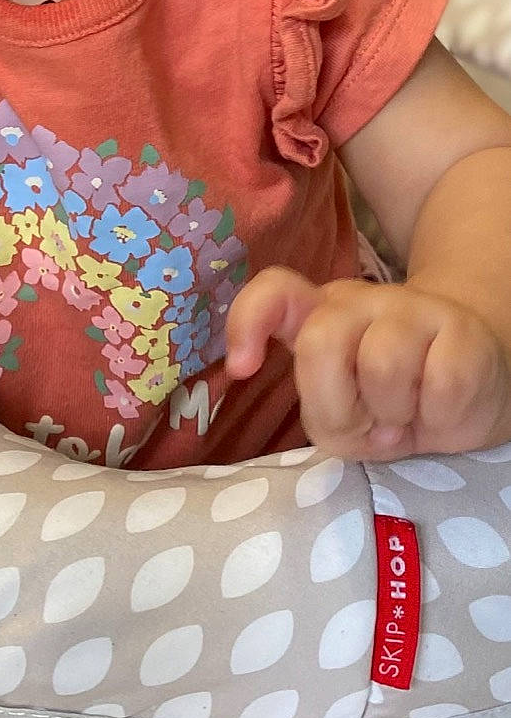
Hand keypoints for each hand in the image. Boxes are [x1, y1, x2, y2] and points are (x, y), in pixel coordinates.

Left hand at [225, 267, 510, 459]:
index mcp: (320, 314)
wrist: (473, 384)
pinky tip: (438, 412)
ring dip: (392, 414)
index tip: (243, 367)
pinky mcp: (462, 330)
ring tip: (404, 418)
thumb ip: (324, 411)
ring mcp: (413, 308)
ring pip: (382, 364)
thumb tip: (341, 416)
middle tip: (365, 425)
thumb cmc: (393, 403)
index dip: (249, 322)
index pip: (275, 291)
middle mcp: (361, 302)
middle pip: (321, 342)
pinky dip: (435, 418)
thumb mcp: (344, 417)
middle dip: (336, 404)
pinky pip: (439, 385)